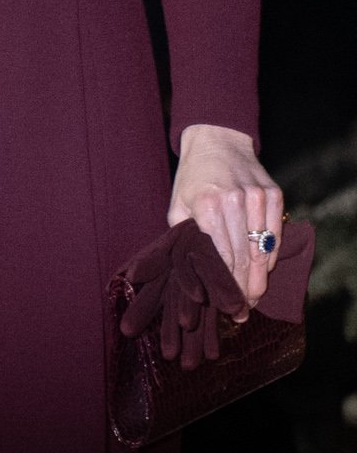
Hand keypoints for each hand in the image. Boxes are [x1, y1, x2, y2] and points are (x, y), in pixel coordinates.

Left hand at [171, 124, 282, 307]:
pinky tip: (263, 271)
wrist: (217, 142)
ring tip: (254, 297)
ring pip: (263, 249)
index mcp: (207, 206)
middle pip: (244, 257)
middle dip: (243, 287)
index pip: (221, 256)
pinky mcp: (274, 195)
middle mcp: (236, 202)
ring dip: (259, 276)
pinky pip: (275, 234)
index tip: (227, 306)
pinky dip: (270, 255)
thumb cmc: (192, 179)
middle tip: (242, 310)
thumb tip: (188, 271)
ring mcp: (258, 198)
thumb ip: (184, 236)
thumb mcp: (178, 205)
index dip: (225, 284)